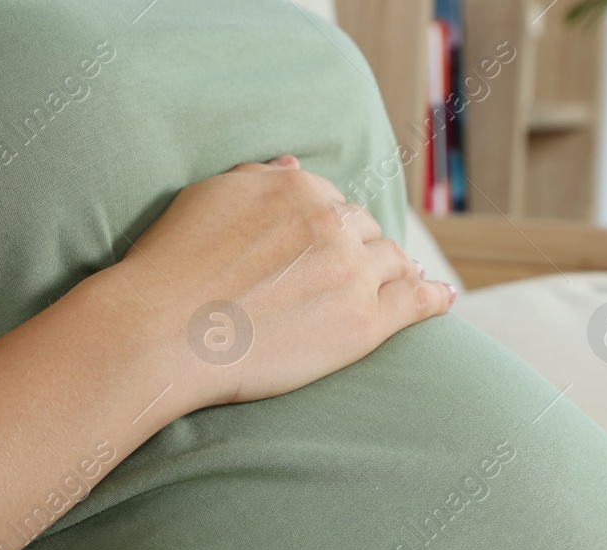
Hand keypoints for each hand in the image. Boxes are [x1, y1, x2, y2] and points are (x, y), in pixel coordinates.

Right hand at [108, 155, 454, 410]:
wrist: (163, 331)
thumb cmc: (172, 268)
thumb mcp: (209, 197)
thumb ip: (258, 177)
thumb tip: (294, 162)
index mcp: (298, 187)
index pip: (334, 203)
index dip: (334, 228)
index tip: (330, 247)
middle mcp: (333, 222)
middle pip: (368, 232)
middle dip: (365, 249)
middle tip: (360, 273)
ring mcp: (353, 272)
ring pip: (395, 264)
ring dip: (399, 273)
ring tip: (406, 285)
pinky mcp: (364, 322)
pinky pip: (415, 302)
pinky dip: (433, 298)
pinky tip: (443, 301)